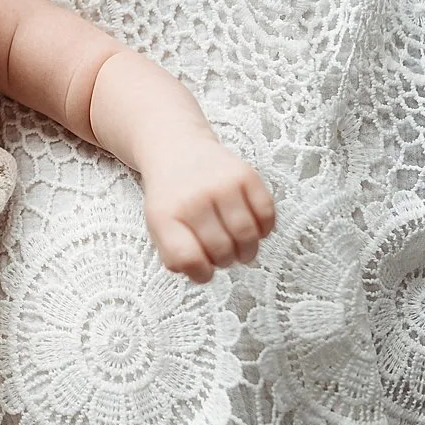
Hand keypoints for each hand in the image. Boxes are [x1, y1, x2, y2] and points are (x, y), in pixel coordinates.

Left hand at [142, 136, 275, 282]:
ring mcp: (221, 185)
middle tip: (224, 257)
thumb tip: (201, 273)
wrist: (178, 149)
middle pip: (222, 250)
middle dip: (226, 262)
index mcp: (165, 217)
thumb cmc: (171, 196)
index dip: (201, 275)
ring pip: (246, 235)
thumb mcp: (158, 226)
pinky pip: (266, 214)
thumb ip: (174, 254)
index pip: (187, 259)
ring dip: (247, 251)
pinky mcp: (246, 174)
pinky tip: (254, 229)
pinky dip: (264, 230)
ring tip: (240, 249)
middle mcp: (193, 200)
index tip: (205, 272)